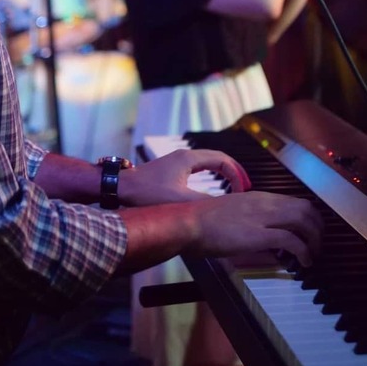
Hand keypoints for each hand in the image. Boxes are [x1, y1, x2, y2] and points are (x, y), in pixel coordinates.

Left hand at [119, 148, 251, 205]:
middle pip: (218, 158)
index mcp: (189, 159)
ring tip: (234, 188)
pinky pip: (200, 169)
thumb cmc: (146, 193)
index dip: (237, 174)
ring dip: (223, 173)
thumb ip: (203, 204)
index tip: (243, 191)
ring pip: (208, 163)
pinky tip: (213, 190)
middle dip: (234, 172)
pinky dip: (212, 176)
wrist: (120, 188)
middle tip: (245, 187)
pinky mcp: (172, 170)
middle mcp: (185, 156)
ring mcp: (178, 162)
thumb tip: (225, 209)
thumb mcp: (179, 201)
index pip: (223, 160)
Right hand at [185, 190, 322, 267]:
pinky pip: (291, 240)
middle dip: (318, 228)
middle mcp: (263, 203)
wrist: (188, 221)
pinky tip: (303, 262)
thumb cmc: (202, 221)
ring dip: (314, 239)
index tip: (310, 232)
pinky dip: (303, 251)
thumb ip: (249, 220)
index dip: (308, 218)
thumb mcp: (231, 213)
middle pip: (305, 208)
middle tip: (318, 245)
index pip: (294, 201)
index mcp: (256, 198)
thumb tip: (262, 237)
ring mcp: (261, 217)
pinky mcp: (258, 234)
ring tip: (313, 255)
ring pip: (303, 220)